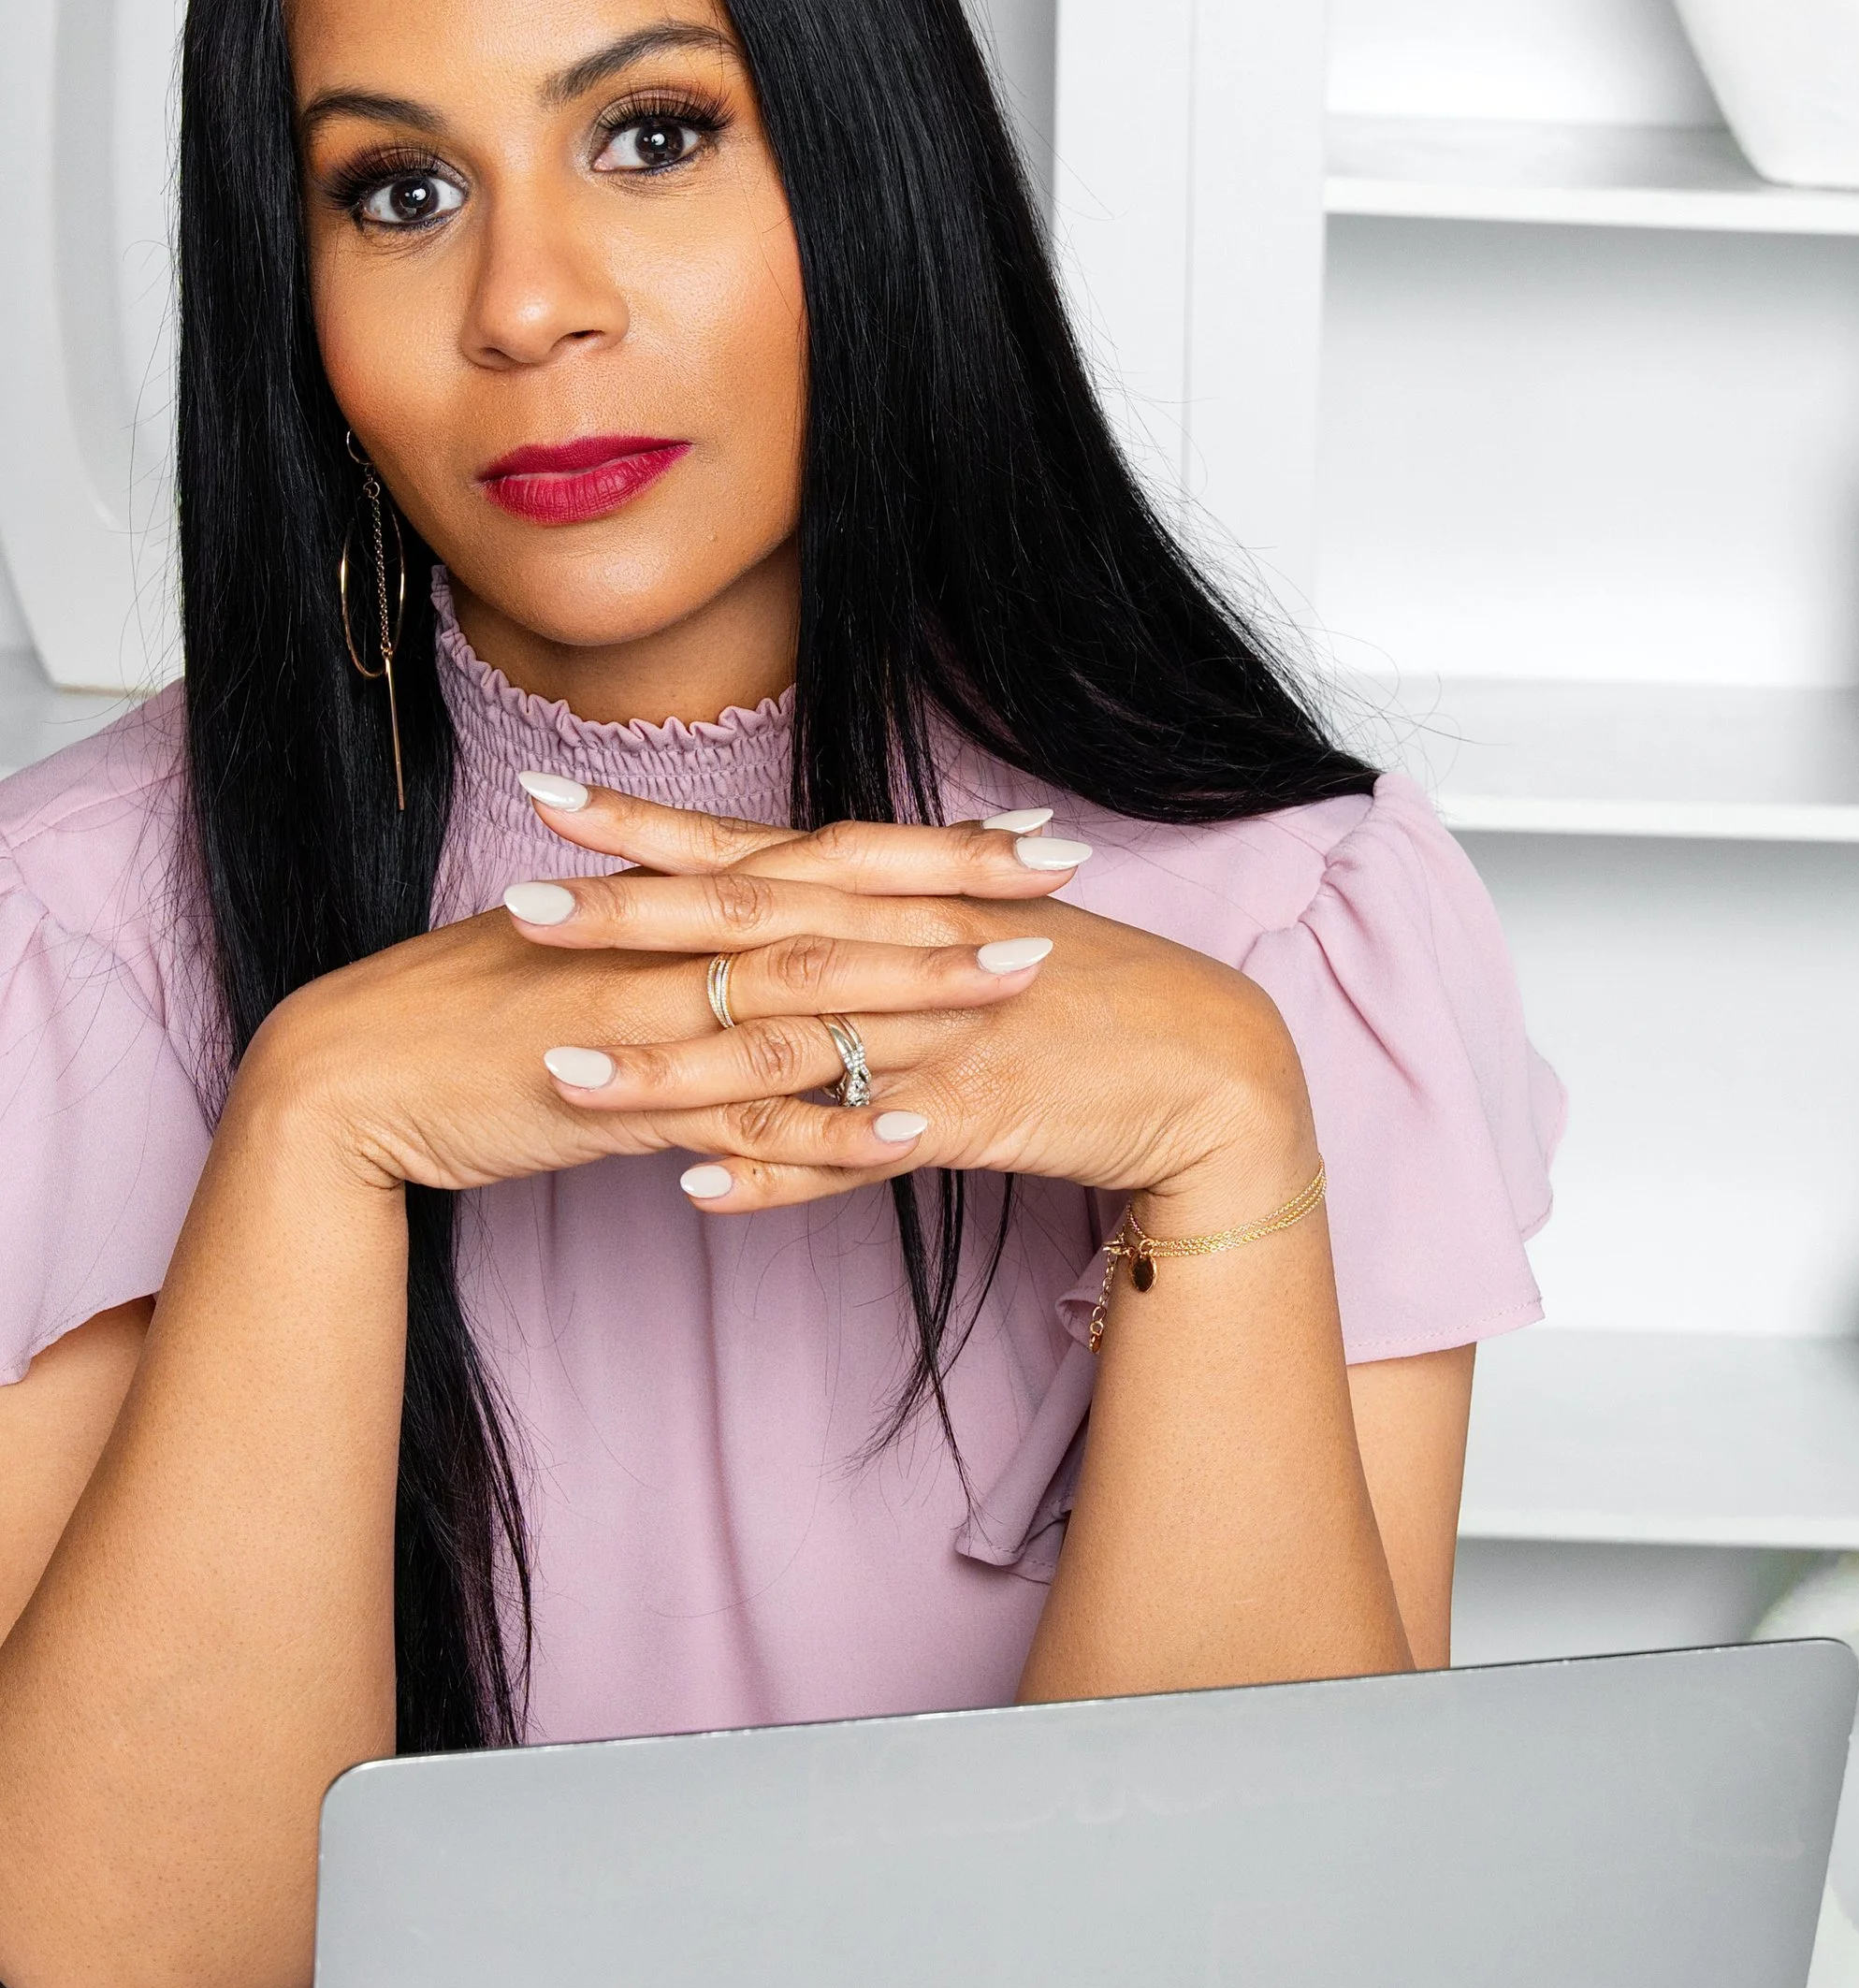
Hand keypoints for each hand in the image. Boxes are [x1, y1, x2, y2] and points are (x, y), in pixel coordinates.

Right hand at [237, 794, 1095, 1201]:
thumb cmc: (468, 1025)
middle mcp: (671, 942)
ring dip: (925, 991)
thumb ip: (680, 955)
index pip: (823, 857)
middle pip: (838, 903)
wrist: (349, 1080)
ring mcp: (653, 1017)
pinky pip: (747, 1115)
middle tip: (1066, 876)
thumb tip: (758, 943)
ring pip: (812, 997)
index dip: (928, 848)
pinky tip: (914, 1136)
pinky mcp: (625, 1101)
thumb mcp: (592, 969)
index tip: (1026, 834)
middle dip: (958, 891)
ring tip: (1027, 984)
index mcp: (672, 902)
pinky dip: (833, 1128)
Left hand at [506, 783, 1315, 1220]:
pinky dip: (776, 1173)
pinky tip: (690, 1190)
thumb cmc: (1092, 998)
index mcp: (904, 895)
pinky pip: (854, 1151)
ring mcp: (939, 1031)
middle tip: (515, 912)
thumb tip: (787, 891)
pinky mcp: (970, 1118)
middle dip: (626, 922)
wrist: (1215, 1067)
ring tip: (556, 1079)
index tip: (544, 797)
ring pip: (781, 1045)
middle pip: (750, 927)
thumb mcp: (979, 932)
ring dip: (665, 1067)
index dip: (649, 825)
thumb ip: (879, 914)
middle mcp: (910, 948)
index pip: (755, 846)